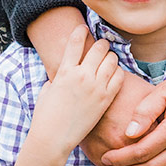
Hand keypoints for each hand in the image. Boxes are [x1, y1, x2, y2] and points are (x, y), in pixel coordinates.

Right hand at [28, 26, 121, 158]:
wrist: (53, 138)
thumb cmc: (46, 116)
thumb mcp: (46, 90)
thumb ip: (56, 78)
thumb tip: (61, 74)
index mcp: (64, 71)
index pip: (75, 41)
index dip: (80, 31)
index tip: (83, 28)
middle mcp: (81, 76)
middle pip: (99, 48)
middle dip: (101, 45)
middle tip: (102, 47)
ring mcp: (95, 87)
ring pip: (112, 60)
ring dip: (111, 58)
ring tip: (108, 61)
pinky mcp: (105, 99)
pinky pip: (119, 77)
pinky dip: (118, 73)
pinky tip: (114, 76)